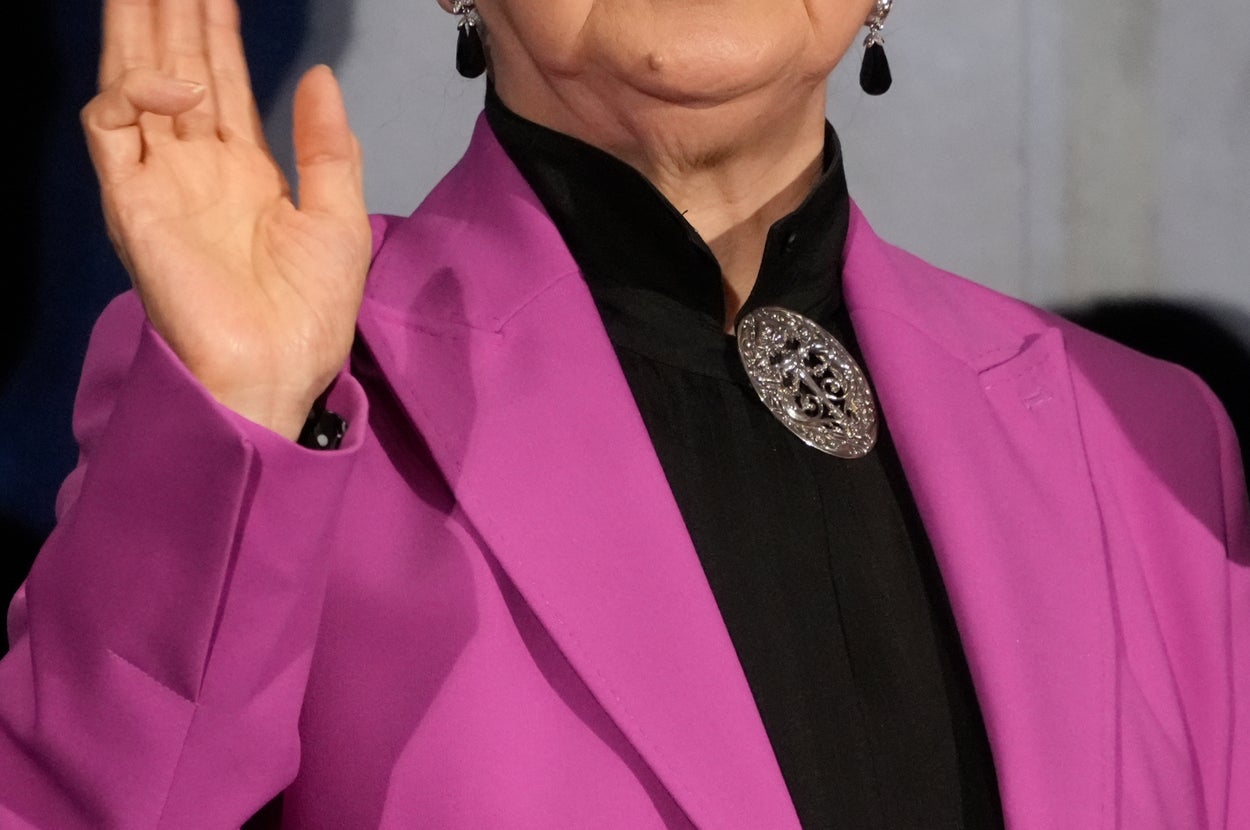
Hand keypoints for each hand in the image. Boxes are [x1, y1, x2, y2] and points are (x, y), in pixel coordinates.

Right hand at [82, 0, 372, 439]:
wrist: (278, 367)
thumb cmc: (310, 308)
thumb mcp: (338, 217)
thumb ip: (326, 145)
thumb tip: (318, 73)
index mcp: (243, 168)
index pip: (223, 80)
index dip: (217, 30)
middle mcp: (195, 165)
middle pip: (175, 67)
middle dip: (171, 13)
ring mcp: (159, 180)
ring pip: (134, 82)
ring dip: (139, 27)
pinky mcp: (129, 201)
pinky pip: (110, 129)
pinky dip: (134, 94)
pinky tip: (180, 83)